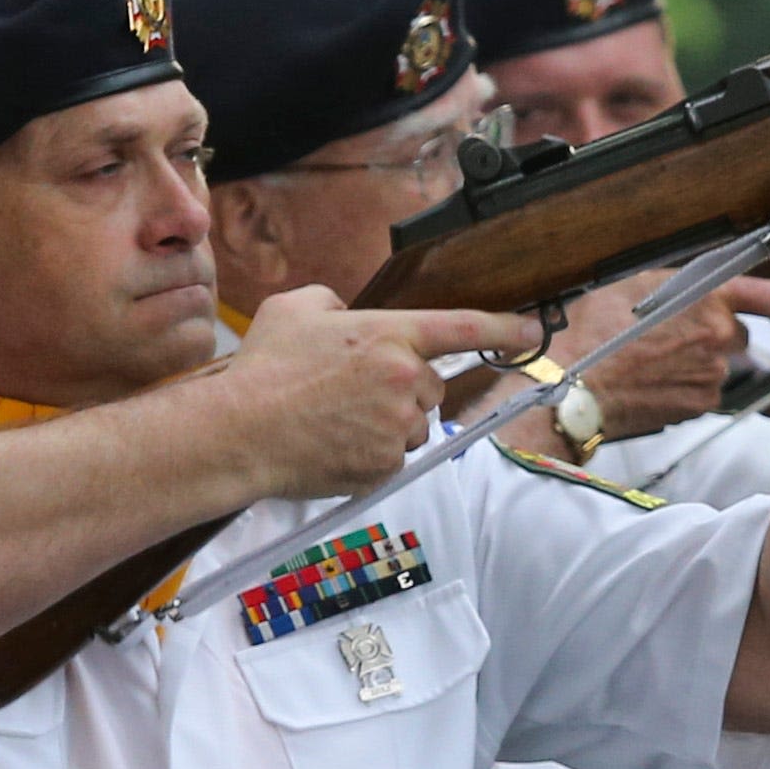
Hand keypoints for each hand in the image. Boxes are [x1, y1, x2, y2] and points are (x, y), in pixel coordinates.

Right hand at [229, 286, 535, 498]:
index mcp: (390, 335)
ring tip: (335, 420)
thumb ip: (334, 302)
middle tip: (351, 393)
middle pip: (431, 386)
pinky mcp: (385, 466)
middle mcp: (405, 380)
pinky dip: (371, 454)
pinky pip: (393, 458)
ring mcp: (398, 426)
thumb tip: (349, 316)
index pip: (463, 328)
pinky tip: (333, 444)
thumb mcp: (296, 309)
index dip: (504, 328)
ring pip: (413, 425)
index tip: (532, 330)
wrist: (238, 431)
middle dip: (402, 389)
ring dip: (388, 423)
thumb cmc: (263, 369)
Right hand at [553, 272, 769, 440]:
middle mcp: (720, 337)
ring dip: (696, 361)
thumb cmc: (595, 331)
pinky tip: (653, 380)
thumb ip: (684, 282)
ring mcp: (713, 375)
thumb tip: (706, 285)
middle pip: (735, 333)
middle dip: (713, 333)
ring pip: (717, 364)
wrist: (573, 387)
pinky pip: (704, 390)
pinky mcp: (700, 404)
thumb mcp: (637, 283)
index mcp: (709, 299)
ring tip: (652, 359)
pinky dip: (685, 385)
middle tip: (672, 332)